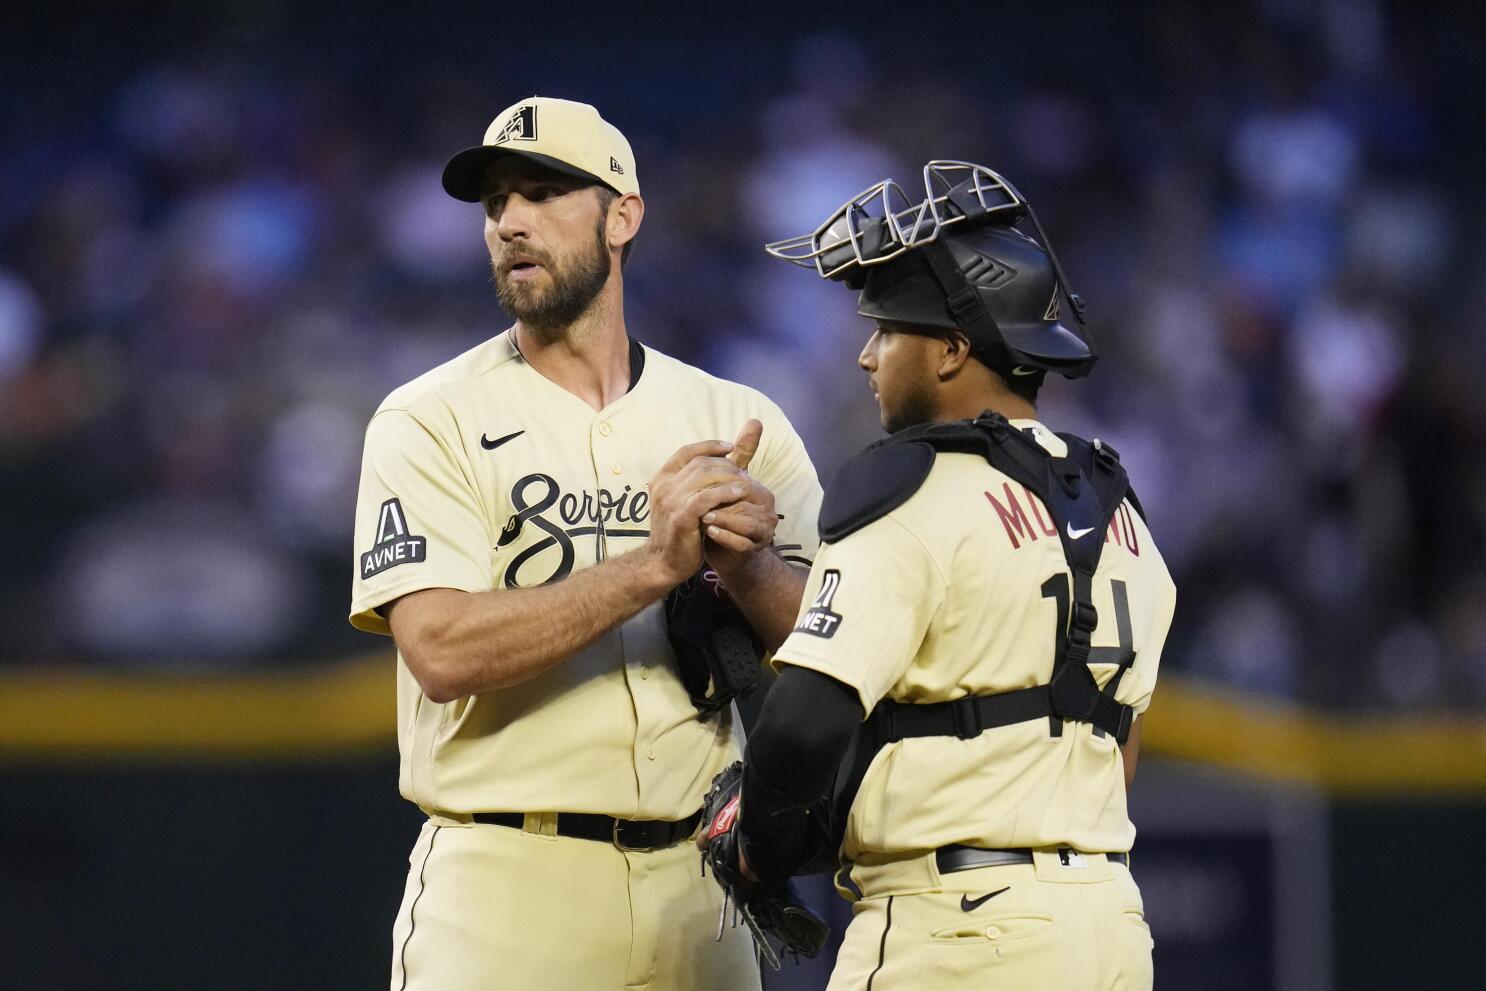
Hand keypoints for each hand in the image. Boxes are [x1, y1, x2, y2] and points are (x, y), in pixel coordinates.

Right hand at [645, 439, 750, 586]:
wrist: (665, 562)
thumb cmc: (680, 530)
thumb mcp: (686, 500)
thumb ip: (702, 479)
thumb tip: (721, 456)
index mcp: (662, 478)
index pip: (686, 452)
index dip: (709, 446)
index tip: (730, 448)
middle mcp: (663, 486)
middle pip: (700, 463)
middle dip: (725, 465)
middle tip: (744, 472)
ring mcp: (670, 501)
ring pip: (704, 477)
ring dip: (729, 477)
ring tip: (746, 482)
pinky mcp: (681, 517)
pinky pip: (706, 498)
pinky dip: (725, 492)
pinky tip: (739, 493)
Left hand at [704, 420, 778, 575]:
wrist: (724, 550)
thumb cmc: (723, 512)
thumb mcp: (727, 482)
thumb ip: (740, 455)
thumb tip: (755, 420)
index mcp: (762, 491)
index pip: (742, 480)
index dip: (719, 480)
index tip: (696, 482)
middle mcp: (768, 509)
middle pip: (744, 500)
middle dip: (719, 500)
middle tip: (697, 501)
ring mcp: (764, 531)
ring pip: (745, 522)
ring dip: (722, 519)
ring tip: (702, 518)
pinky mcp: (756, 550)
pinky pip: (742, 543)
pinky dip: (725, 537)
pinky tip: (709, 533)